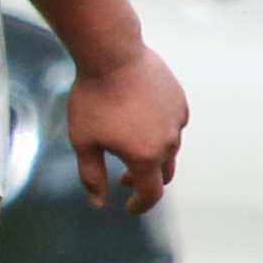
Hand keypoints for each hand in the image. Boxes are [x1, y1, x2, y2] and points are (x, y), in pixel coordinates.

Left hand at [66, 43, 187, 215]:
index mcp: (145, 157)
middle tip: (123, 179)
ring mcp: (177, 120)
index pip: (150, 194)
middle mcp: (169, 142)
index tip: (128, 207)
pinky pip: (173, 123)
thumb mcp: (83, 141)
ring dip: (151, 154)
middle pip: (163, 173)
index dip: (139, 205)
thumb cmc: (92, 98)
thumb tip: (98, 203)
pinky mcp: (179, 101)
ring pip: (169, 147)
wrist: (112, 55)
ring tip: (128, 145)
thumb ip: (91, 176)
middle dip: (144, 181)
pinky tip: (140, 121)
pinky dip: (159, 130)